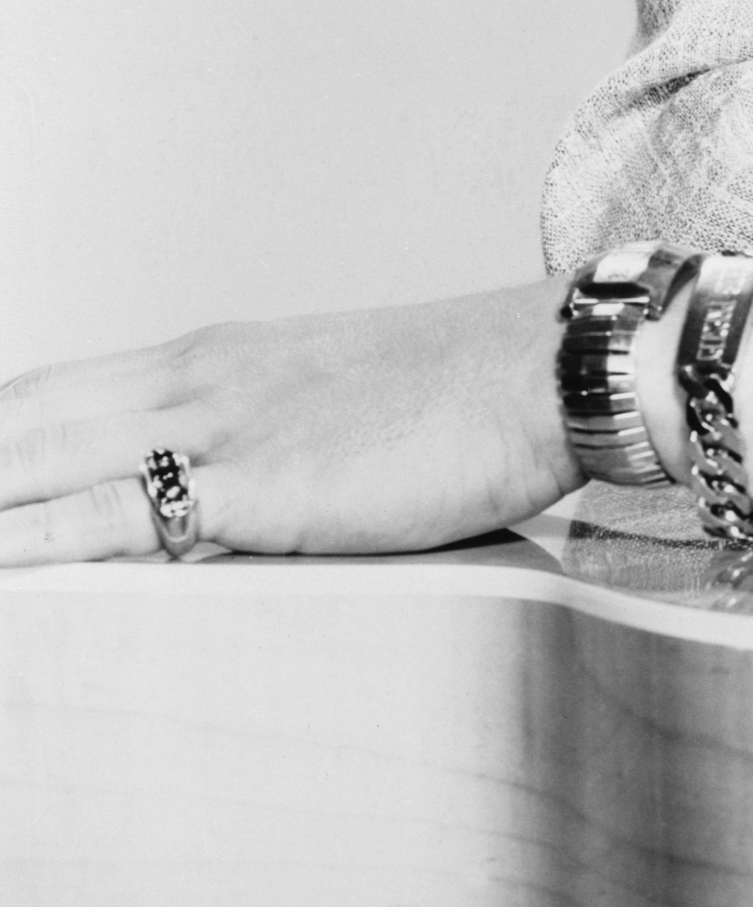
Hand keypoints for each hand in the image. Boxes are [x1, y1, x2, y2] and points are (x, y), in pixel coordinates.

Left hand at [0, 284, 577, 564]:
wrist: (545, 366)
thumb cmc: (467, 399)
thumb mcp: (340, 412)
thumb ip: (266, 455)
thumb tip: (225, 517)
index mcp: (207, 359)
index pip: (40, 398)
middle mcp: (189, 379)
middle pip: (11, 422)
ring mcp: (213, 428)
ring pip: (28, 463)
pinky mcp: (248, 486)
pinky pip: (101, 523)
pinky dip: (19, 547)